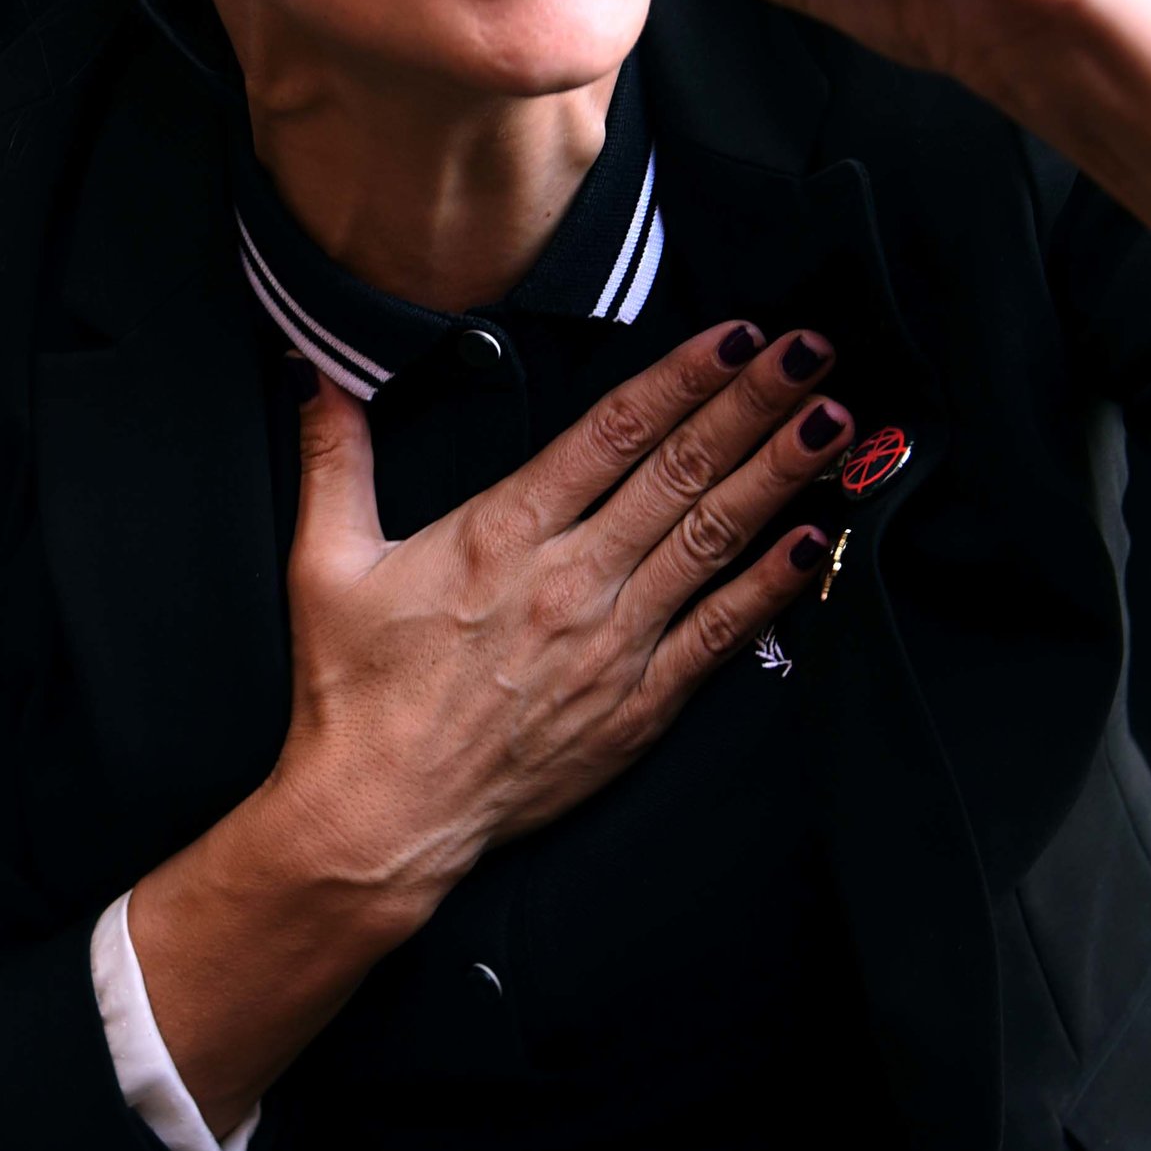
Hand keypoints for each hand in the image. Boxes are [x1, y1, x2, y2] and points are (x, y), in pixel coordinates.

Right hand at [125, 317, 853, 1131]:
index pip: (612, 432)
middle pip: (681, 472)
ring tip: (834, 422)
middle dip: (753, 405)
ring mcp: (612, 643)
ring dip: (778, 476)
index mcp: (500, 533)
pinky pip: (720, 635)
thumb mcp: (325, 563)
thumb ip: (333, 458)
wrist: (382, 816)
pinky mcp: (637, 704)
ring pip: (712, 540)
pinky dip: (771, 586)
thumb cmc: (352, 694)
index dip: (682, 376)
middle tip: (812, 350)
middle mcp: (569, 578)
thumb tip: (315, 372)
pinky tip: (814, 539)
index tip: (736, 334)